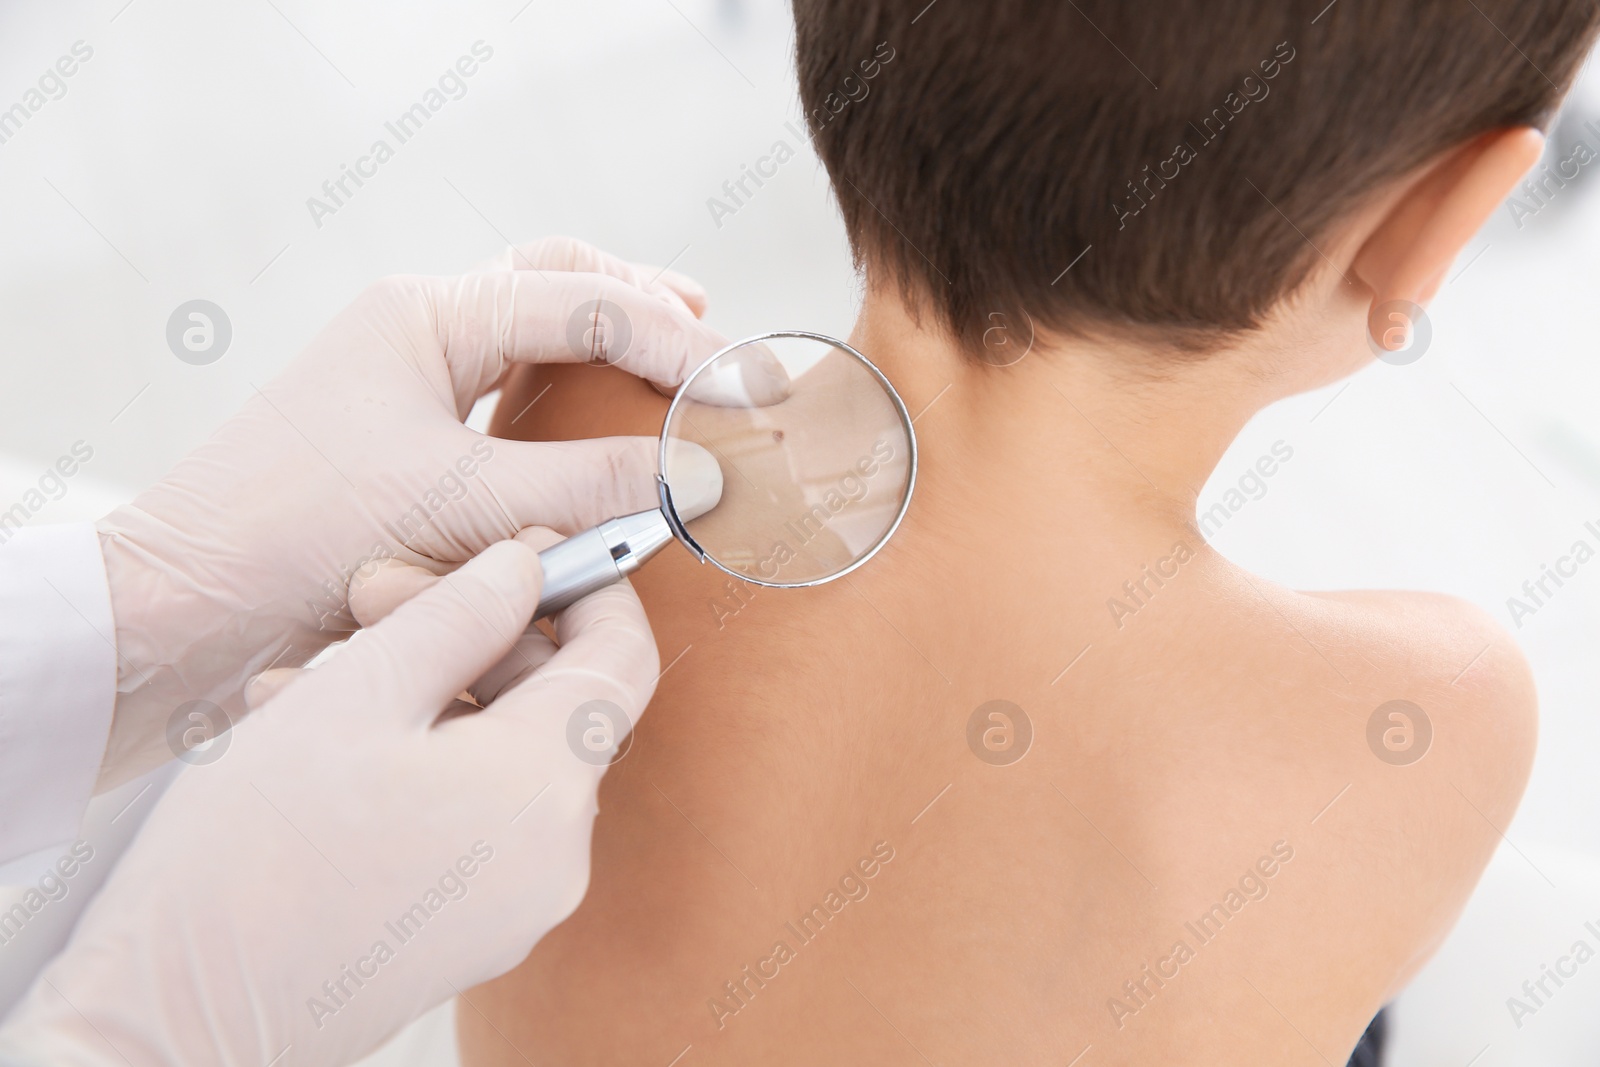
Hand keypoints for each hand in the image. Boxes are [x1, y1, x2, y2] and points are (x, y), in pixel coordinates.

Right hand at [0, 533, 654, 1066]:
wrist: (177, 1018)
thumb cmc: (253, 858)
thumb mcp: (356, 693)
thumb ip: (458, 615)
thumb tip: (522, 568)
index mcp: (544, 786)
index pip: (623, 659)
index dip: (586, 591)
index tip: (528, 552)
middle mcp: (555, 852)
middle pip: (553, 704)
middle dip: (473, 635)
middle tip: (375, 597)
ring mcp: (517, 901)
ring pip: (500, 756)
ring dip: (425, 697)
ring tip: (310, 678)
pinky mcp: (473, 931)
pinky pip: (473, 817)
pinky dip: (420, 764)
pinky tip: (323, 743)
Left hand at [94, 237, 780, 788]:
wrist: (181, 605)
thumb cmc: (297, 539)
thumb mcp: (460, 507)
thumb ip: (587, 485)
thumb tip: (701, 476)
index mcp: (426, 313)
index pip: (587, 302)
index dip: (680, 348)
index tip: (750, 391)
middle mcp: (415, 323)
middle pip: (557, 274)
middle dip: (644, 301)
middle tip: (718, 342)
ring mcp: (403, 369)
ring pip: (530, 319)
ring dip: (606, 333)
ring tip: (676, 356)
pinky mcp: (398, 425)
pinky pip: (503, 381)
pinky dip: (565, 389)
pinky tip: (593, 423)